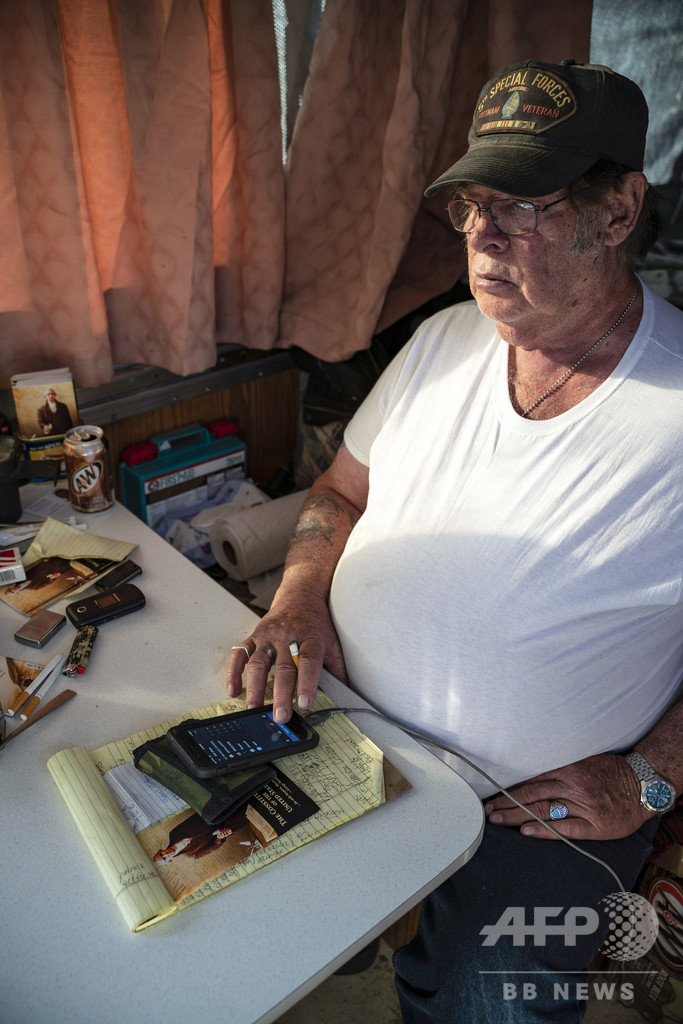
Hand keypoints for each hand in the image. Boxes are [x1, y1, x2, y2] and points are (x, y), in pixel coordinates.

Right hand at [226, 585, 347, 723]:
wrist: (301, 596)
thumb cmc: (317, 623)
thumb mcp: (333, 641)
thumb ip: (338, 668)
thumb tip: (349, 693)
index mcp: (310, 638)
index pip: (309, 662)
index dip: (307, 683)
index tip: (304, 703)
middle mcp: (287, 636)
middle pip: (283, 667)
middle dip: (280, 694)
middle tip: (280, 716)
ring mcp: (268, 636)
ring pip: (258, 662)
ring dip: (254, 687)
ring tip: (254, 709)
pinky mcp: (254, 635)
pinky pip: (240, 653)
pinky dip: (234, 672)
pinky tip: (233, 690)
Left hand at [484, 753, 649, 840]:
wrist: (643, 786)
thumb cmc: (611, 772)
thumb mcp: (583, 760)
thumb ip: (559, 765)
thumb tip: (530, 770)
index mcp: (568, 769)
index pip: (531, 779)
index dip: (509, 788)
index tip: (492, 794)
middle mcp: (572, 786)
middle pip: (531, 795)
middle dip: (506, 803)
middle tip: (487, 811)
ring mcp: (583, 807)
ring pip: (543, 811)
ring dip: (516, 816)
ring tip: (497, 820)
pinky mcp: (595, 826)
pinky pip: (565, 829)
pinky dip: (544, 830)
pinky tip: (526, 832)